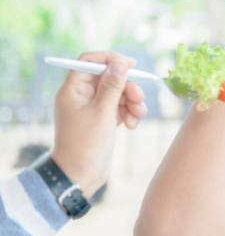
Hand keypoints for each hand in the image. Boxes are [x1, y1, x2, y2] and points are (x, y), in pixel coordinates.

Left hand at [50, 51, 147, 198]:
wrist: (80, 175)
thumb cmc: (85, 145)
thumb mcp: (102, 112)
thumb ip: (113, 85)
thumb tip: (120, 62)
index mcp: (73, 90)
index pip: (89, 61)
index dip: (110, 60)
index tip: (131, 65)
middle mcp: (81, 96)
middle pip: (109, 77)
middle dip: (127, 86)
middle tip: (139, 97)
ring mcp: (92, 108)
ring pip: (118, 93)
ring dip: (132, 102)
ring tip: (138, 116)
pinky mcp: (102, 120)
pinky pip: (120, 108)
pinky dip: (129, 114)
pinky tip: (132, 126)